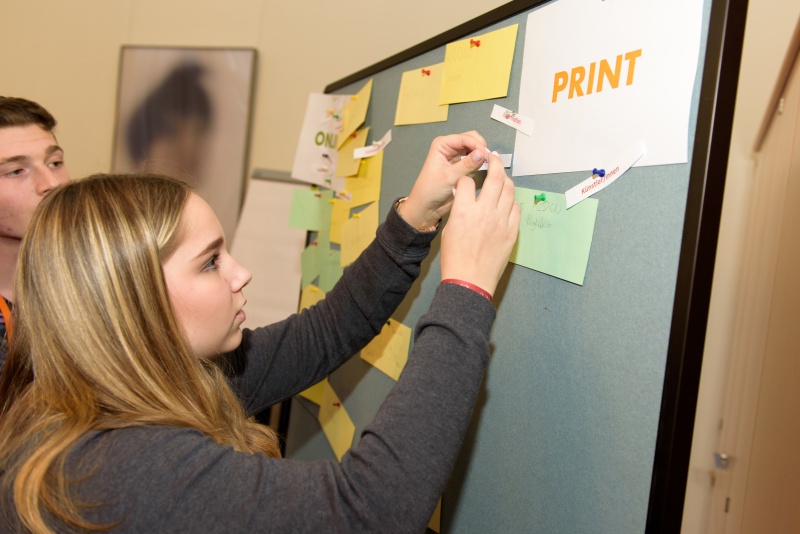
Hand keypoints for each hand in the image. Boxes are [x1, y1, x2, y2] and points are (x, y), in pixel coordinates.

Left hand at [397, 131, 488, 229]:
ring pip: (474, 148)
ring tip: (488, 164)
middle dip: (480, 147)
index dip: (477, 145)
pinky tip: (484, 167)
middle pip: (471, 139)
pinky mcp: (461, 164)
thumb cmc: (431, 190)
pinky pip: (474, 158)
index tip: (487, 155)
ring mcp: (455, 155)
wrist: (427, 206)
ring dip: (481, 154)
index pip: (464, 138)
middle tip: (488, 160)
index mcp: (442, 144)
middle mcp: (449, 147)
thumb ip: (467, 164)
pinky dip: (480, 161)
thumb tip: (483, 153)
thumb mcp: (450, 177)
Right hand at [440, 152, 519, 296]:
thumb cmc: (455, 258)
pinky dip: (511, 201)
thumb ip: (458, 209)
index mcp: (464, 211)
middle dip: (495, 163)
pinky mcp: (512, 231)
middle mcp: (485, 212)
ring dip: (505, 180)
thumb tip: (463, 197)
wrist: (470, 281)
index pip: (467, 182)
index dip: (465, 179)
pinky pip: (515, 208)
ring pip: (509, 190)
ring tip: (502, 176)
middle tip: (493, 157)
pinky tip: (507, 201)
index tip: (466, 181)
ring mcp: (501, 221)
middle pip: (495, 177)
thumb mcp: (449, 229)